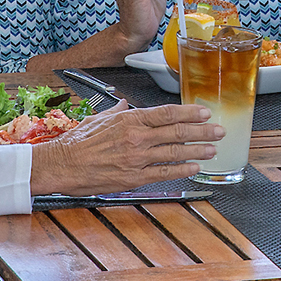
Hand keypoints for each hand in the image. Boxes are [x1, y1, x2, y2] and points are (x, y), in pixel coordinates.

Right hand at [29, 102, 224, 195]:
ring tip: (212, 149)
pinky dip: (182, 169)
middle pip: (177, 131)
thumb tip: (123, 103)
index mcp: (129, 119)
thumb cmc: (78, 142)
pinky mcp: (134, 177)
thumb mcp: (99, 118)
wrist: (62, 165)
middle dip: (202, 131)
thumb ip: (117, 111)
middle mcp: (137, 137)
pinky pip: (164, 172)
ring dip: (198, 150)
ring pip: (175, 152)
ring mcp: (137, 158)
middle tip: (218, 130)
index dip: (189, 113)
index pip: (167, 113)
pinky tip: (194, 167)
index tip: (204, 113)